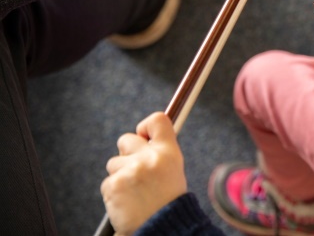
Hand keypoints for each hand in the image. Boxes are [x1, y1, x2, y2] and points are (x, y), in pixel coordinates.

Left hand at [101, 112, 186, 235]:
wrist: (162, 228)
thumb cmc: (168, 201)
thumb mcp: (173, 170)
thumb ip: (160, 152)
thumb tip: (144, 136)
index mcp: (168, 152)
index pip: (157, 120)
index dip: (146, 126)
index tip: (144, 135)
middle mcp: (149, 157)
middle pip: (126, 139)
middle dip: (127, 153)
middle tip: (137, 171)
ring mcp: (130, 171)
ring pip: (113, 164)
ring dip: (120, 176)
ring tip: (134, 192)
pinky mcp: (114, 186)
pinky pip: (107, 183)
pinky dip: (114, 193)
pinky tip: (127, 202)